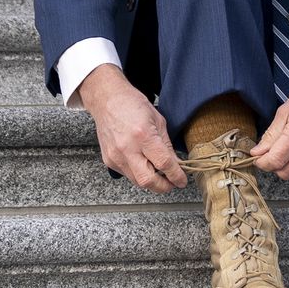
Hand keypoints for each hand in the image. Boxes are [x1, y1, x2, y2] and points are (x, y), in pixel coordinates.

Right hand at [78, 64, 187, 192]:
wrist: (106, 100)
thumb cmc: (132, 104)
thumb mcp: (158, 120)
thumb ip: (167, 145)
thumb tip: (176, 164)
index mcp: (143, 135)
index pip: (163, 164)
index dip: (176, 175)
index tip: (182, 180)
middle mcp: (127, 148)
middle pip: (148, 181)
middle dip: (163, 187)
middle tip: (172, 183)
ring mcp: (115, 156)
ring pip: (137, 181)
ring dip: (151, 181)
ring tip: (158, 173)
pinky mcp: (108, 160)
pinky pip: (127, 174)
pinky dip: (138, 173)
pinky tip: (142, 164)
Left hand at [251, 64, 288, 180]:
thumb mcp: (284, 111)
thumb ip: (270, 135)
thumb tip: (257, 152)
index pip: (274, 161)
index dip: (262, 162)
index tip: (257, 157)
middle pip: (284, 173)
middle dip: (273, 165)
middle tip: (271, 152)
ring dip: (287, 164)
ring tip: (288, 147)